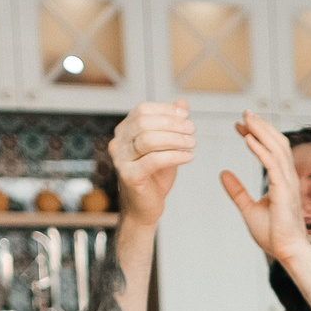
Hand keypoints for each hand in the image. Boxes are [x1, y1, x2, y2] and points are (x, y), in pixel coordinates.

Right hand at [105, 101, 193, 226]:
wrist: (144, 207)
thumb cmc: (154, 175)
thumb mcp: (166, 146)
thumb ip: (172, 125)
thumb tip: (182, 104)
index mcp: (124, 131)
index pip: (142, 110)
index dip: (165, 110)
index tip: (185, 116)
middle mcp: (118, 143)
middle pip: (144, 123)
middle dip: (172, 124)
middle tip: (192, 130)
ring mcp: (120, 160)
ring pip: (148, 140)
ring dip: (175, 139)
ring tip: (192, 144)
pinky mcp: (129, 176)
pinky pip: (153, 160)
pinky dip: (174, 156)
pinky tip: (188, 157)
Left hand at [218, 112, 310, 266]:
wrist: (288, 252)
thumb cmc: (274, 235)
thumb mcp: (249, 208)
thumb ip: (237, 190)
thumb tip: (223, 174)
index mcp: (282, 180)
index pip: (271, 149)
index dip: (256, 135)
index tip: (240, 126)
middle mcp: (288, 177)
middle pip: (276, 142)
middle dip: (260, 126)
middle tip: (244, 113)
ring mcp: (288, 182)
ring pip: (276, 148)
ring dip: (261, 131)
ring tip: (246, 118)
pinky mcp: (284, 190)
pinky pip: (272, 164)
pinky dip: (260, 149)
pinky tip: (248, 139)